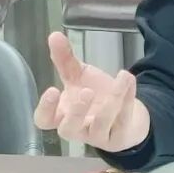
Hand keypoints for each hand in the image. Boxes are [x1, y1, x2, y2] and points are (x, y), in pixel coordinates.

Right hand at [33, 32, 150, 152]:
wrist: (126, 116)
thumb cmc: (95, 98)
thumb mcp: (79, 77)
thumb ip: (65, 60)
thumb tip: (54, 35)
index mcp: (61, 115)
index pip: (44, 120)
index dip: (45, 109)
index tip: (52, 89)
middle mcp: (78, 129)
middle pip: (68, 129)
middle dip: (76, 112)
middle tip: (86, 91)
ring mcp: (98, 135)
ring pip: (102, 124)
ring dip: (112, 100)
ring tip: (121, 77)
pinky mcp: (119, 137)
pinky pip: (123, 120)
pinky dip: (128, 99)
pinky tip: (129, 80)